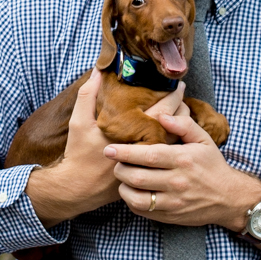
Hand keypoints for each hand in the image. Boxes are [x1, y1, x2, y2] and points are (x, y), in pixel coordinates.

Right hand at [24, 73, 188, 227]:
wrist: (78, 189)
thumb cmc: (79, 153)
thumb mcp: (79, 121)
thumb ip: (88, 94)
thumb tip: (98, 71)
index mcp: (131, 131)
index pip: (162, 109)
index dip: (173, 95)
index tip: (177, 84)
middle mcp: (143, 147)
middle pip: (173, 125)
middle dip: (180, 107)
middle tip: (182, 93)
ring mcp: (147, 163)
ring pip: (174, 140)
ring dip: (179, 125)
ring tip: (181, 109)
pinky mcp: (146, 173)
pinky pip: (167, 155)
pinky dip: (173, 141)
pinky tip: (173, 131)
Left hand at [105, 111, 260, 231]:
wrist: (229, 198)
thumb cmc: (212, 165)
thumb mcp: (203, 140)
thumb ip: (183, 125)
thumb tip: (161, 116)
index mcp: (182, 159)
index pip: (147, 156)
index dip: (125, 152)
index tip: (109, 148)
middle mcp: (176, 182)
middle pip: (137, 177)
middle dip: (120, 169)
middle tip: (115, 161)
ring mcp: (172, 202)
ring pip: (136, 198)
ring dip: (123, 187)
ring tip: (122, 177)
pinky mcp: (170, 216)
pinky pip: (143, 211)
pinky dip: (131, 201)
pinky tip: (132, 191)